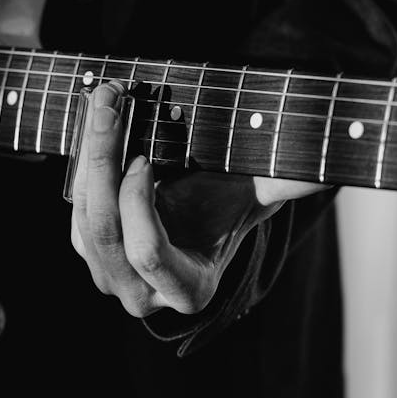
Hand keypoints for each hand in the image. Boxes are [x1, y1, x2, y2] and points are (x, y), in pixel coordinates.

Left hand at [70, 81, 326, 317]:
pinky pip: (76, 208)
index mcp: (187, 291)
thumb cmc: (233, 200)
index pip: (147, 254)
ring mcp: (109, 275)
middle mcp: (141, 294)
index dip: (138, 205)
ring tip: (105, 103)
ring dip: (89, 155)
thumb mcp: (259, 192)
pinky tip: (98, 125)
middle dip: (101, 162)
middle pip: (104, 233)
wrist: (207, 204)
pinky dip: (83, 163)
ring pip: (84, 218)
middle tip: (110, 106)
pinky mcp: (89, 249)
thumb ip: (288, 185)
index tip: (145, 158)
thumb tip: (319, 171)